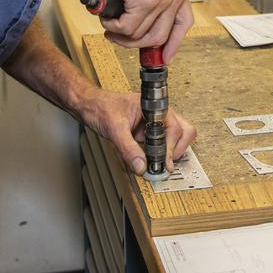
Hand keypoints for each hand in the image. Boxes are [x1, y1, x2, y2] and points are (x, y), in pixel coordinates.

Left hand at [79, 89, 196, 175]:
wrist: (89, 107)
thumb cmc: (101, 107)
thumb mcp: (114, 128)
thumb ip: (128, 148)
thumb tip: (141, 166)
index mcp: (154, 107)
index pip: (174, 128)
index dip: (170, 147)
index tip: (163, 163)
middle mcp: (158, 115)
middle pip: (183, 133)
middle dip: (175, 150)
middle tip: (163, 165)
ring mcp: (153, 126)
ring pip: (174, 141)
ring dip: (166, 155)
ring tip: (154, 165)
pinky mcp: (146, 135)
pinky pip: (158, 148)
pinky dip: (154, 157)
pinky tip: (144, 162)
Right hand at [94, 0, 191, 61]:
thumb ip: (153, 0)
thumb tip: (143, 25)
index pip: (184, 23)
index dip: (173, 43)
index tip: (164, 56)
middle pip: (160, 35)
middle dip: (137, 44)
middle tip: (121, 39)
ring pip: (142, 34)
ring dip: (122, 35)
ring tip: (111, 27)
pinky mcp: (145, 0)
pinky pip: (128, 27)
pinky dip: (114, 27)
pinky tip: (108, 20)